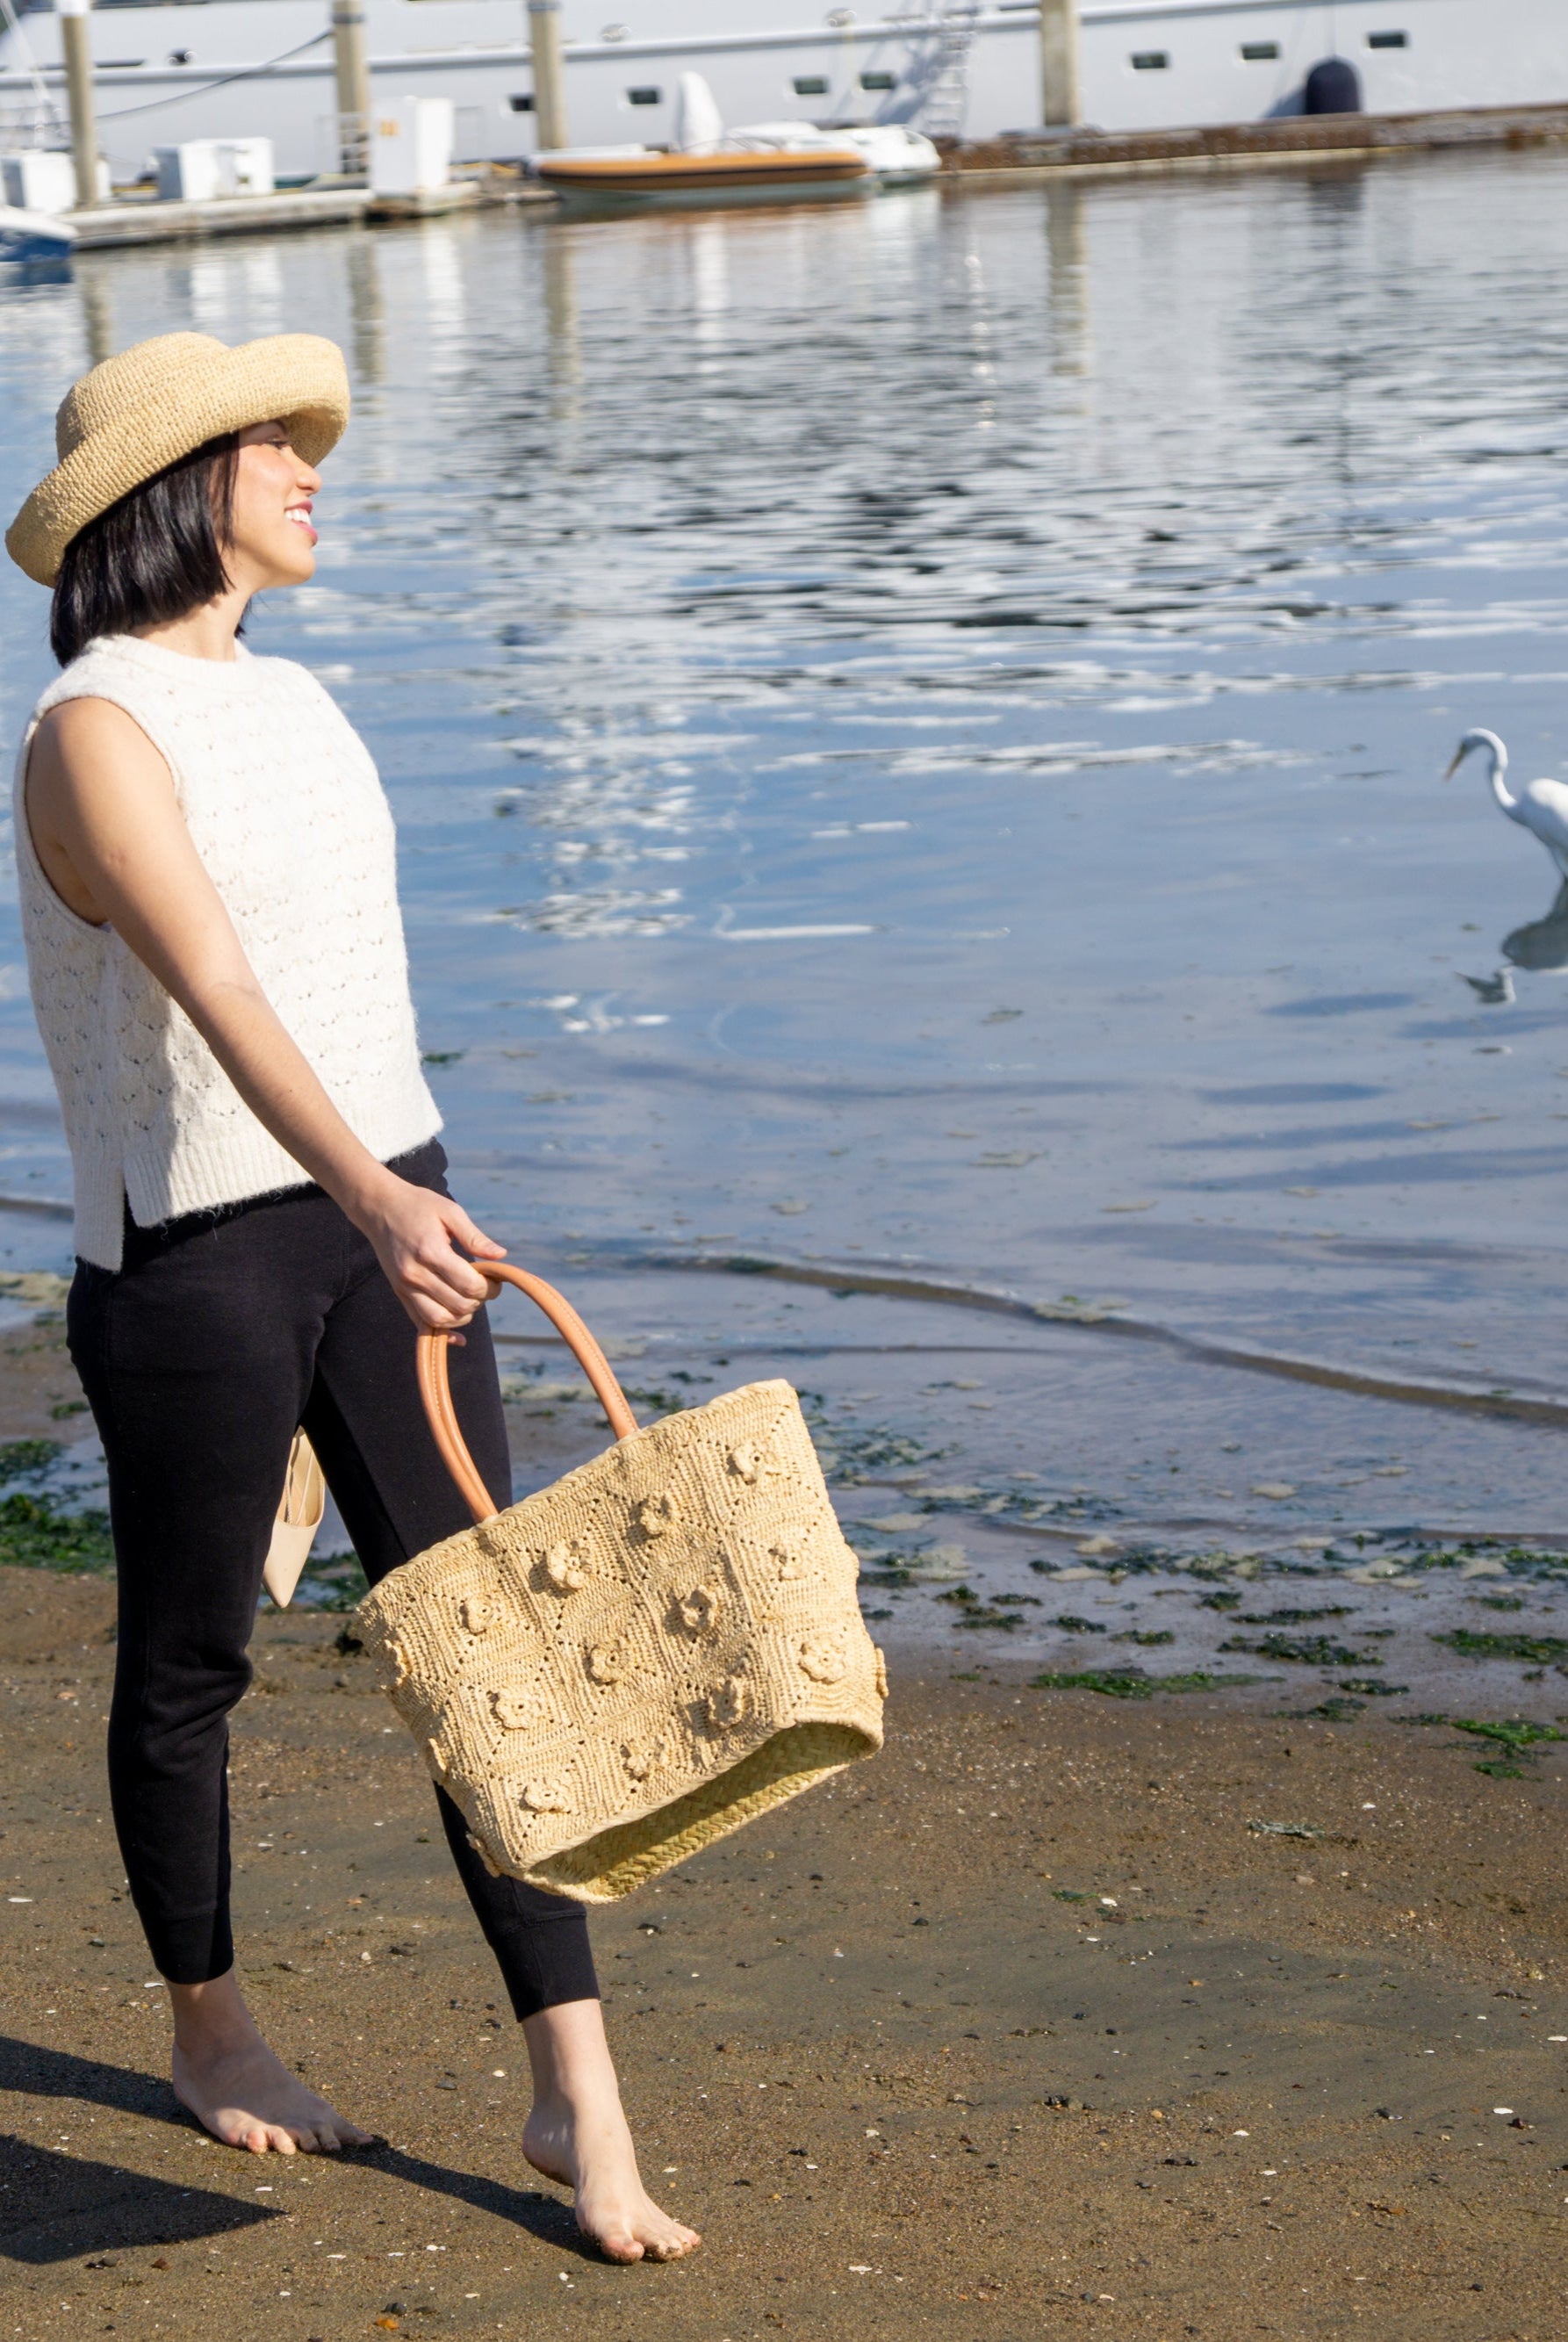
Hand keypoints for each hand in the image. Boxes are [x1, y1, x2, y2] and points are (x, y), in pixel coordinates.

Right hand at [356, 1175, 506, 1331]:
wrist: (378, 1207)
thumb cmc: (418, 1206)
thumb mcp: (450, 1211)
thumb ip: (474, 1237)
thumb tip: (500, 1256)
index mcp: (431, 1252)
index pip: (469, 1285)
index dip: (490, 1287)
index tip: (494, 1279)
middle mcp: (415, 1274)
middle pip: (458, 1305)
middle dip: (480, 1300)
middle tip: (484, 1286)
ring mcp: (404, 1286)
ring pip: (440, 1320)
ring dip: (463, 1316)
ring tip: (469, 1298)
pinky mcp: (399, 1293)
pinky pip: (420, 1323)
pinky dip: (442, 1332)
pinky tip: (458, 1337)